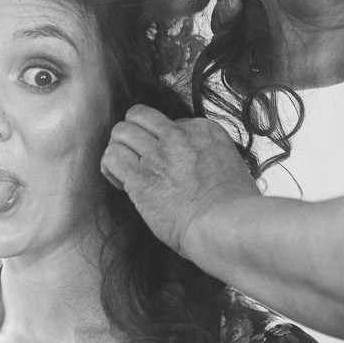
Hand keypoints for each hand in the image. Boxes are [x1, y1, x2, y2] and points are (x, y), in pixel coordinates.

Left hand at [101, 105, 259, 256]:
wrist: (225, 225)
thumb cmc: (233, 206)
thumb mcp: (230, 163)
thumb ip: (207, 154)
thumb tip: (191, 162)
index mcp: (203, 130)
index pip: (168, 121)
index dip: (162, 140)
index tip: (166, 161)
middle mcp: (178, 136)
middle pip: (139, 117)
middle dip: (133, 134)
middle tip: (136, 156)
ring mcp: (157, 155)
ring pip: (120, 132)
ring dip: (119, 148)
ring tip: (125, 167)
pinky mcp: (140, 179)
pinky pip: (112, 158)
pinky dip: (110, 167)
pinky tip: (120, 181)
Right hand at [224, 0, 343, 90]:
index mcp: (267, 0)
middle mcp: (263, 27)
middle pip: (225, 25)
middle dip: (221, 12)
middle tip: (234, 3)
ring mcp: (267, 53)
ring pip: (228, 52)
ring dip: (222, 39)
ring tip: (236, 23)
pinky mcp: (275, 77)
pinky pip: (244, 81)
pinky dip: (232, 74)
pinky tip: (235, 57)